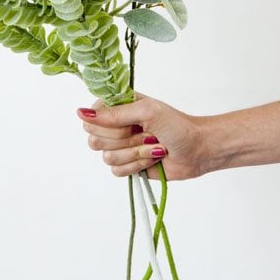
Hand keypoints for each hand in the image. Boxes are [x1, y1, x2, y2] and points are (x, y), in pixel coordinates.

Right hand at [77, 91, 204, 179]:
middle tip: (146, 133)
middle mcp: (115, 126)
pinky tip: (152, 159)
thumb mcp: (146, 112)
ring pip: (107, 157)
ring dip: (135, 153)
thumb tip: (82, 113)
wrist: (197, 149)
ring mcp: (121, 147)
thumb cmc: (177, 125)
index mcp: (117, 107)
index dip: (107, 126)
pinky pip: (117, 171)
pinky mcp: (128, 165)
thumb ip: (114, 114)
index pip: (90, 119)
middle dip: (125, 140)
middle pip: (94, 140)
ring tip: (153, 145)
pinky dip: (137, 165)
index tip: (129, 122)